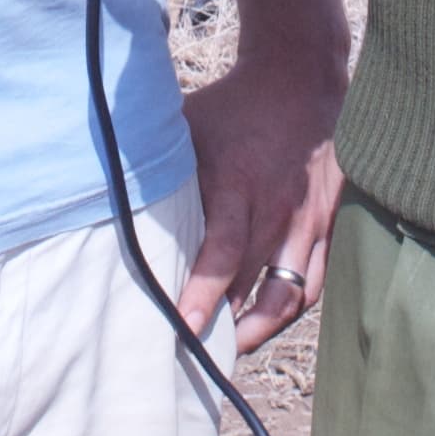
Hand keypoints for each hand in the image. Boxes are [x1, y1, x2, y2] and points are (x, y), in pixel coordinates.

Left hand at [179, 59, 345, 353]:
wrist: (300, 79)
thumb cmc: (233, 106)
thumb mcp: (188, 126)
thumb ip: (160, 167)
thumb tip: (105, 193)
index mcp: (238, 184)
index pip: (222, 252)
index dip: (204, 292)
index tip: (185, 326)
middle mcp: (278, 210)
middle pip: (253, 285)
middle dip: (225, 326)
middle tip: (193, 356)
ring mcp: (308, 221)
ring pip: (290, 295)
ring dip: (259, 329)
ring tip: (229, 353)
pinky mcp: (329, 224)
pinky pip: (316, 282)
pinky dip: (290, 309)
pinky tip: (264, 323)